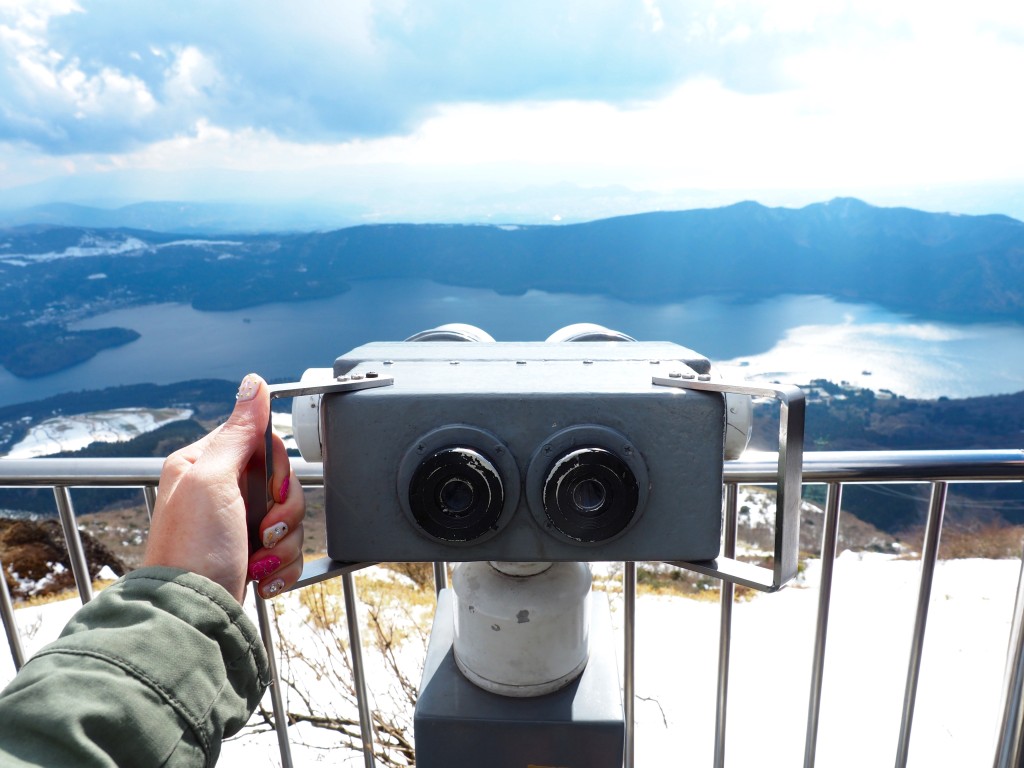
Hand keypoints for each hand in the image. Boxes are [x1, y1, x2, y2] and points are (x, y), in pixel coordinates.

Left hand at [143, 374, 305, 601]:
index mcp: (203, 464)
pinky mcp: (248, 556)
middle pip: (284, 483)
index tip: (272, 491)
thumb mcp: (213, 481)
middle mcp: (219, 492)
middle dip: (285, 513)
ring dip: (283, 545)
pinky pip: (287, 551)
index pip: (263, 442)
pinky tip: (260, 576)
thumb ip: (239, 432)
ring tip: (257, 561)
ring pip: (291, 520)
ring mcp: (235, 526)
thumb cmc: (192, 551)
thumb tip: (253, 383)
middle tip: (264, 530)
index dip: (279, 468)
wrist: (191, 617)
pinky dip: (281, 567)